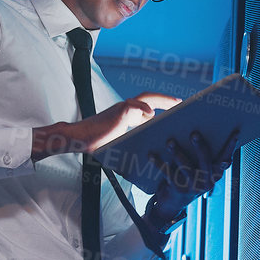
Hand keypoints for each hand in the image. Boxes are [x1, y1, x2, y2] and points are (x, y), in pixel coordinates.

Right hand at [31, 91, 177, 159]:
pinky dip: (143, 108)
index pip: (147, 107)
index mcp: (126, 116)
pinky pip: (133, 105)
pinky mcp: (118, 112)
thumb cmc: (95, 144)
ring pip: (145, 98)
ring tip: (175, 103)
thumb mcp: (120, 145)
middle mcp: (125, 110)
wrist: (79, 140)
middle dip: (166, 100)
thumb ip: (132, 144)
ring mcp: (122, 109)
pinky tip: (151, 114)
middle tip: (180, 103)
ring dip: (161, 100)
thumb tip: (146, 161)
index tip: (173, 110)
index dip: (161, 107)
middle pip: (149, 98)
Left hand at [146, 125, 239, 222]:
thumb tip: (197, 132)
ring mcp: (193, 186)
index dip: (231, 146)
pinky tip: (152, 154)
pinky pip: (168, 173)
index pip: (225, 158)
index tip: (236, 132)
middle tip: (194, 133)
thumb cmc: (187, 178)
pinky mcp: (178, 189)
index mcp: (215, 174)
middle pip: (206, 160)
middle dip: (200, 146)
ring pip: (185, 166)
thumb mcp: (198, 169)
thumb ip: (203, 155)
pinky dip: (159, 163)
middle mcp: (207, 181)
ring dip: (177, 152)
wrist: (173, 204)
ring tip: (170, 142)